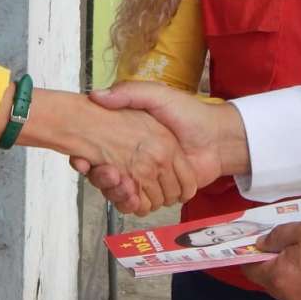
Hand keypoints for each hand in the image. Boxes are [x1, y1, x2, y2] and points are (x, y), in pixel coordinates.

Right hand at [15, 88, 197, 215]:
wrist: (218, 137)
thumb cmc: (188, 113)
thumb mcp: (156, 96)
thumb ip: (129, 94)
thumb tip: (96, 96)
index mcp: (130, 139)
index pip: (98, 153)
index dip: (88, 159)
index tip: (83, 160)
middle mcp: (135, 160)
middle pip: (105, 177)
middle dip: (101, 179)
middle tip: (106, 174)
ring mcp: (148, 178)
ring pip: (119, 194)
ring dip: (116, 193)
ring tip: (123, 186)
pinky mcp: (161, 194)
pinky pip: (139, 205)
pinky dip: (133, 204)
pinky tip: (134, 197)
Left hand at [244, 220, 300, 299]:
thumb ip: (278, 236)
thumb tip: (261, 244)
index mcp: (277, 277)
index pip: (250, 270)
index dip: (250, 256)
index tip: (258, 244)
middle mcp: (287, 298)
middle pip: (269, 281)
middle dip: (273, 264)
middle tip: (287, 246)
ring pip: (288, 290)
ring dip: (291, 276)